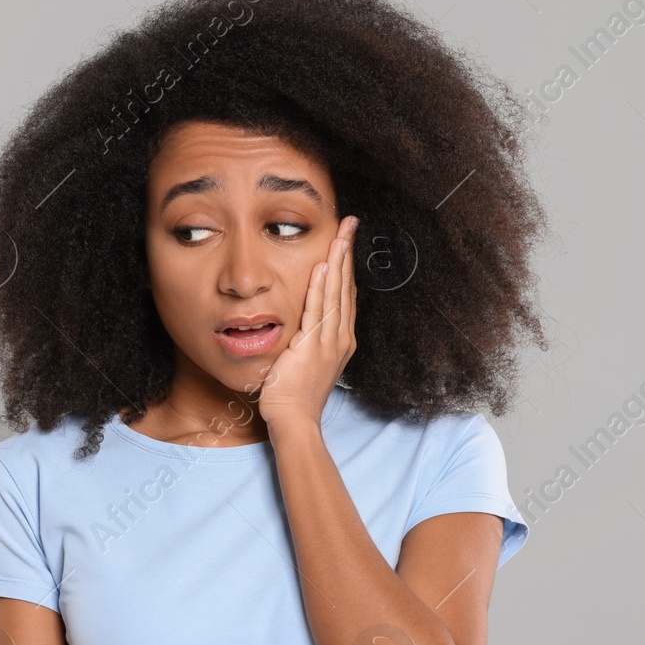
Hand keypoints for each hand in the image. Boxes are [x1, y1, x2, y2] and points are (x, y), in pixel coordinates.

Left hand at [256, 214, 358, 429]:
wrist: (294, 420)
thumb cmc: (294, 396)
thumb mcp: (305, 361)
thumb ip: (306, 339)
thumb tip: (300, 325)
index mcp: (340, 340)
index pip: (344, 293)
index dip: (346, 264)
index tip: (345, 240)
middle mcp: (341, 338)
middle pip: (346, 286)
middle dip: (348, 252)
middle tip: (350, 223)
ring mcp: (329, 342)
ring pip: (336, 293)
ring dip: (338, 261)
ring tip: (341, 234)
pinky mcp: (312, 347)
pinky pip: (317, 311)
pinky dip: (320, 287)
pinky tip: (323, 266)